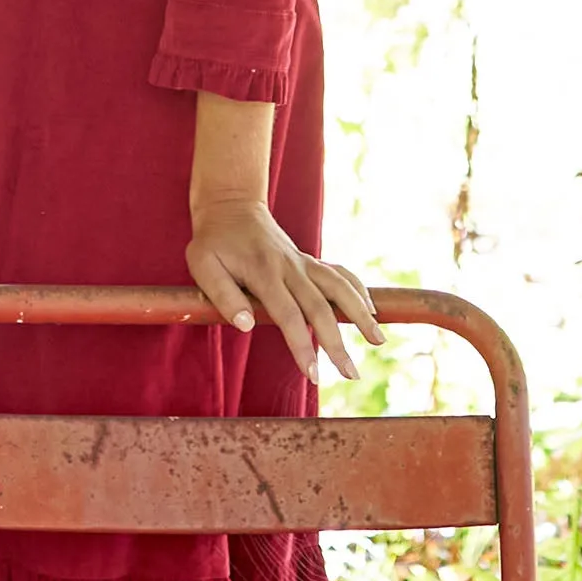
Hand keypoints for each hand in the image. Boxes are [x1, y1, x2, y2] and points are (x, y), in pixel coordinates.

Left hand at [187, 198, 384, 380]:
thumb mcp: (202, 265)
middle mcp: (290, 267)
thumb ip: (223, 295)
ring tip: (379, 340)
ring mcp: (302, 263)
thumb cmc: (213, 241)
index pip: (288, 316)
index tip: (314, 375)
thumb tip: (245, 326)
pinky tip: (371, 308)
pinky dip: (357, 289)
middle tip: (352, 374)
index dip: (302, 346)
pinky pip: (338, 273)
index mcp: (264, 272)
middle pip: (321, 307)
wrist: (230, 205)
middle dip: (338, 343)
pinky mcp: (308, 261)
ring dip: (360, 313)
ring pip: (339, 287)